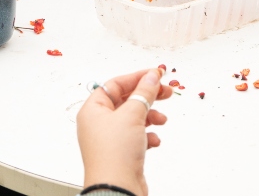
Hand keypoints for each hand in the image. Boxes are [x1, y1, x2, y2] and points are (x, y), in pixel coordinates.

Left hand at [77, 68, 172, 195]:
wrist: (117, 188)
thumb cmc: (115, 154)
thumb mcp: (132, 114)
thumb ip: (144, 93)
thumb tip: (151, 77)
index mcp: (93, 110)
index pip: (115, 84)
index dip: (137, 78)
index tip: (155, 75)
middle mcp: (98, 123)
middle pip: (125, 100)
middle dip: (147, 96)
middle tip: (165, 91)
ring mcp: (109, 139)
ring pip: (132, 119)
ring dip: (149, 117)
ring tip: (161, 120)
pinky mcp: (120, 153)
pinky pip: (135, 137)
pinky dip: (147, 136)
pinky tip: (153, 140)